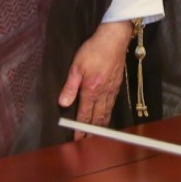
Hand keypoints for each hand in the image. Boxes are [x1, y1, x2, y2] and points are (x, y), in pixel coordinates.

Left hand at [58, 20, 132, 138]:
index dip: (80, 128)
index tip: (77, 138)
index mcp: (91, 90)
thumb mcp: (76, 66)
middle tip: (87, 142)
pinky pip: (112, 104)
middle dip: (92, 131)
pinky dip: (109, 113)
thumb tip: (63, 103)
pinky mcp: (117, 84)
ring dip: (101, 125)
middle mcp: (103, 93)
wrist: (114, 39)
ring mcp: (112, 89)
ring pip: (106, 112)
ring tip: (97, 135)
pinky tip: (106, 115)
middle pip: (97, 117)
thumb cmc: (93, 50)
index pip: (84, 114)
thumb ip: (70, 86)